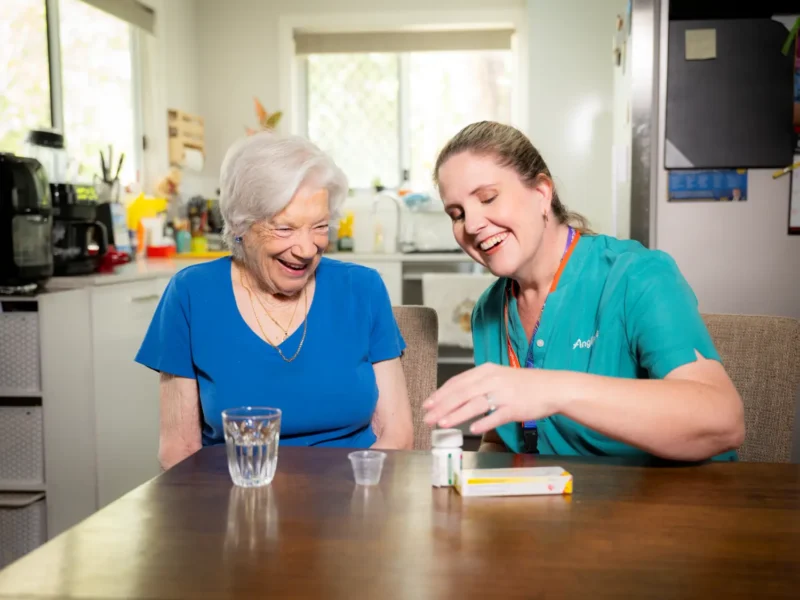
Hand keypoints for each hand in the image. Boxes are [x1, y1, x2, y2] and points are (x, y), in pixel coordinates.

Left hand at [422, 364, 560, 434]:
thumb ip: (477, 385)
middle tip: (427, 418)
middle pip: (461, 393)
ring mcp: (504, 393)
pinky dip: (484, 423)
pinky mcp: (515, 407)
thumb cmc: (523, 384)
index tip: (427, 404)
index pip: (457, 382)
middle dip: (442, 406)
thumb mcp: (497, 377)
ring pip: (475, 404)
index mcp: (486, 371)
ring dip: (457, 414)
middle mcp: (492, 380)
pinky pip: (496, 416)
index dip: (440, 394)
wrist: (552, 387)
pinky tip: (472, 430)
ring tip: (442, 423)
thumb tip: (455, 397)